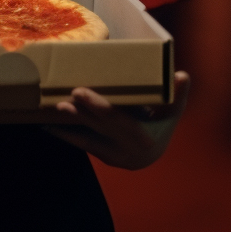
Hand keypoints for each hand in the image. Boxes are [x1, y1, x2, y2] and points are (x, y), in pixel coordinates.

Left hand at [45, 71, 190, 169]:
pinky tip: (47, 124)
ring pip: (87, 137)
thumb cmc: (162, 125)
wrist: (152, 154)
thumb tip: (183, 75)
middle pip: (99, 127)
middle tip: (62, 93)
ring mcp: (112, 156)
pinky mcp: (101, 157)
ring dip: (69, 122)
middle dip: (80, 110)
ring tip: (54, 107)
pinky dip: (65, 134)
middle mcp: (126, 151)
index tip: (80, 92)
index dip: (98, 107)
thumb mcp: (172, 111)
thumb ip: (178, 95)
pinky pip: (81, 145)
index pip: (118, 121)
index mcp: (143, 138)